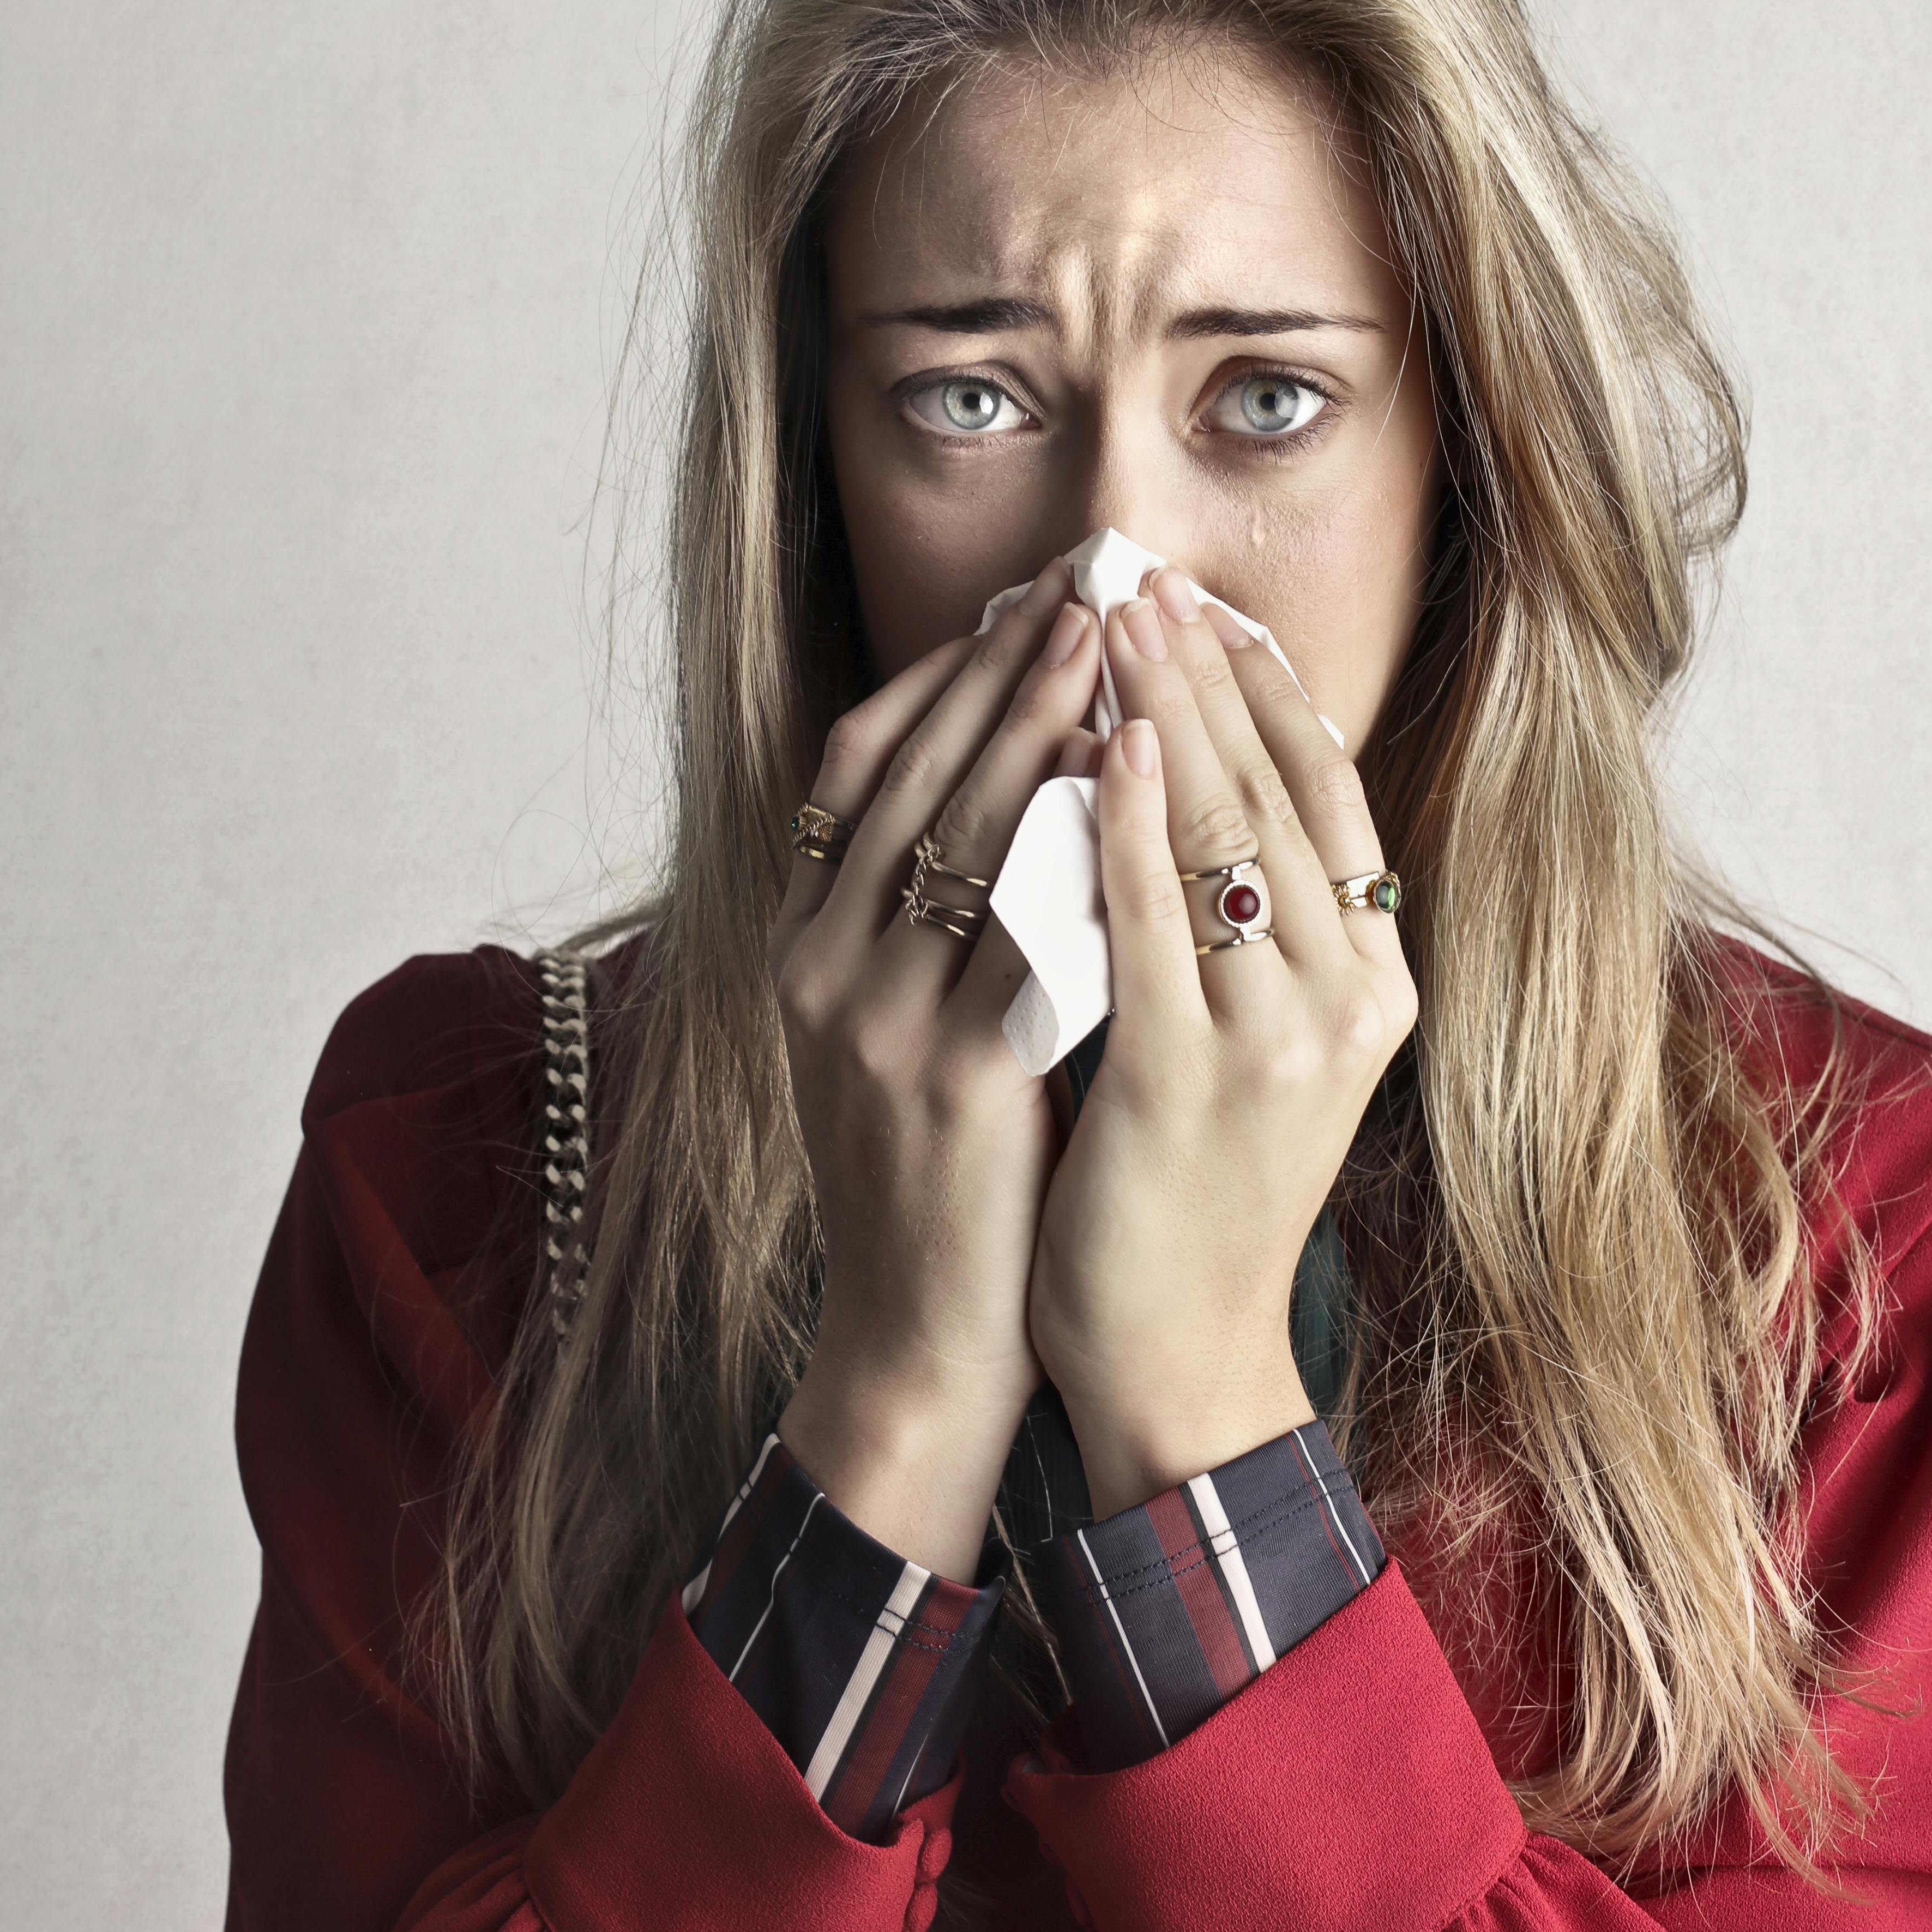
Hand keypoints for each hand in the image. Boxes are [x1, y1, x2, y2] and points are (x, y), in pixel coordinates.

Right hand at [771, 561, 1102, 1581]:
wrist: (921, 1347)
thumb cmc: (942, 1186)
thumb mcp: (906, 1033)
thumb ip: (933, 927)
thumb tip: (1015, 792)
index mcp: (803, 953)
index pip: (856, 771)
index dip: (932, 680)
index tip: (1013, 604)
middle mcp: (818, 974)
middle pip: (907, 779)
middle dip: (996, 673)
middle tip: (1077, 584)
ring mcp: (873, 1025)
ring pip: (956, 835)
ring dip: (1034, 726)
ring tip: (1106, 641)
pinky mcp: (950, 1081)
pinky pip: (1017, 933)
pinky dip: (1070, 848)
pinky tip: (1128, 786)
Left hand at [1027, 566, 1418, 1516]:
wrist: (1181, 1359)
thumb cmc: (1197, 1193)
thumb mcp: (1254, 1043)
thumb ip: (1240, 928)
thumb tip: (1186, 782)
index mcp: (1373, 983)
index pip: (1328, 793)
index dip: (1267, 687)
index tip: (1205, 601)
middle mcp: (1348, 1001)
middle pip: (1279, 792)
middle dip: (1205, 671)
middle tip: (1140, 573)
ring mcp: (1278, 1042)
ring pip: (1225, 838)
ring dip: (1163, 714)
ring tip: (1109, 618)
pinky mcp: (1192, 1084)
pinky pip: (1156, 926)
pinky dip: (1128, 828)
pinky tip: (1094, 749)